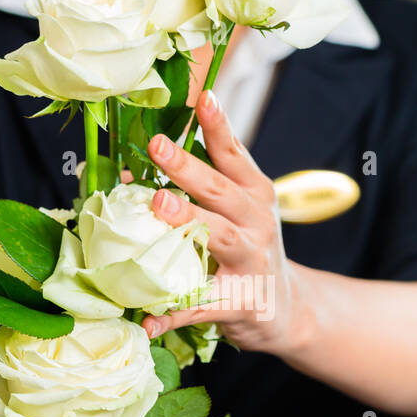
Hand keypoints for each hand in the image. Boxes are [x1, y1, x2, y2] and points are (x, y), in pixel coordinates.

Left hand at [141, 89, 306, 353]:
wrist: (285, 309)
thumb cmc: (247, 250)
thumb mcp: (238, 211)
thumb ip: (199, 188)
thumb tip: (131, 169)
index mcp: (253, 193)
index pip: (233, 153)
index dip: (217, 125)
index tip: (201, 97)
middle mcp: (257, 221)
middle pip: (220, 189)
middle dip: (188, 167)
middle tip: (157, 147)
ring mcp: (252, 261)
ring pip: (218, 236)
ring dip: (187, 220)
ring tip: (158, 205)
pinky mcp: (241, 302)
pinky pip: (201, 305)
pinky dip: (173, 313)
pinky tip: (148, 319)